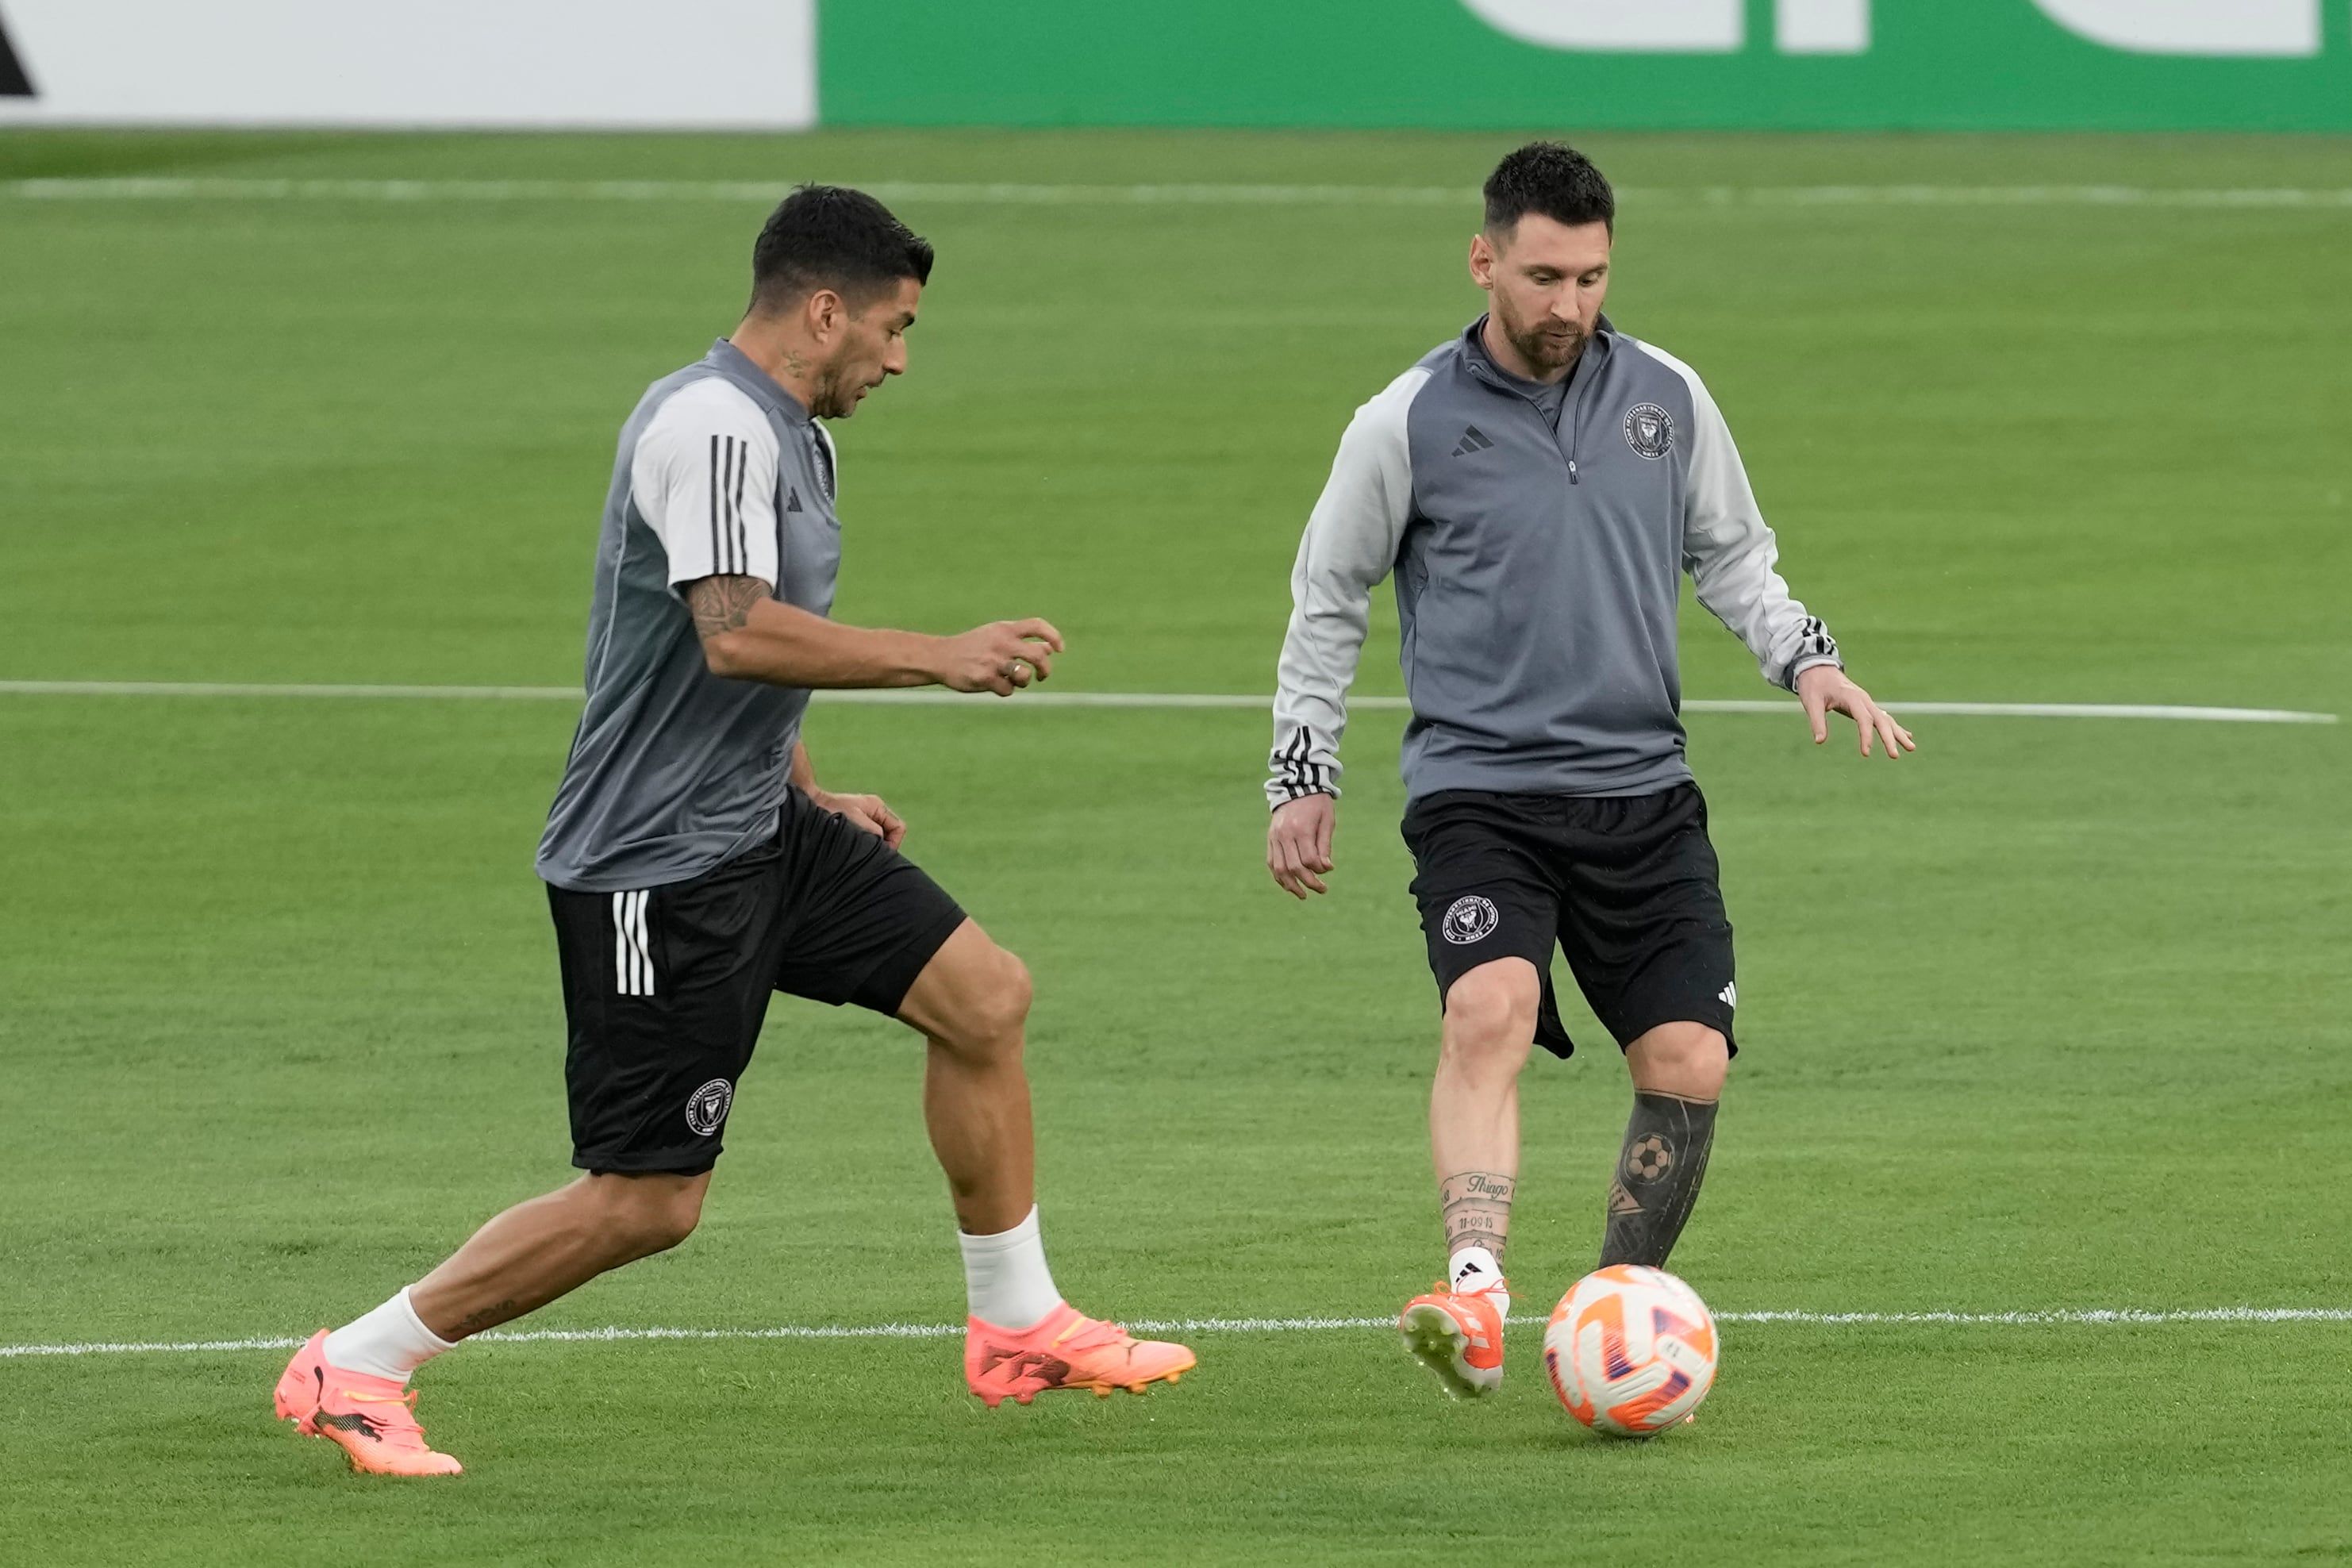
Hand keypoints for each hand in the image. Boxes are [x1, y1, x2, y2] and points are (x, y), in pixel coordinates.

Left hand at [812, 789, 905, 848]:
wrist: (809, 804)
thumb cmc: (832, 812)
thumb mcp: (858, 823)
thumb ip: (875, 834)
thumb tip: (884, 848)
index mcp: (877, 807)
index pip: (898, 828)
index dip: (893, 843)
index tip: (880, 853)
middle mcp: (873, 811)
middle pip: (889, 834)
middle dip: (882, 846)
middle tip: (869, 855)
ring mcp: (863, 816)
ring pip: (877, 837)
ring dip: (871, 845)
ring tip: (857, 850)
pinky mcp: (853, 824)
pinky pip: (866, 837)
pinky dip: (862, 844)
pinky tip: (851, 848)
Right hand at [932, 619, 1064, 696]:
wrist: (940, 657)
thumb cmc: (973, 646)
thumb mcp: (997, 636)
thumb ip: (1023, 640)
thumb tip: (1051, 647)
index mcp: (1005, 629)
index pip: (1037, 626)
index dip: (1053, 636)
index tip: (1060, 649)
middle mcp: (1001, 642)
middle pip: (1038, 655)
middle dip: (1045, 669)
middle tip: (1041, 676)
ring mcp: (993, 661)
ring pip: (1024, 675)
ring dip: (1024, 681)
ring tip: (1013, 680)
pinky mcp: (984, 678)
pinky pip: (1008, 690)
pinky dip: (1005, 690)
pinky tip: (994, 685)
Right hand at [1267, 793, 1335, 898]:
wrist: (1297, 786)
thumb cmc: (1317, 804)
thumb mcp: (1327, 821)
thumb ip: (1325, 845)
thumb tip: (1326, 869)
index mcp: (1301, 829)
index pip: (1309, 860)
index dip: (1319, 870)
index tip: (1328, 871)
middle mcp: (1285, 835)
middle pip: (1294, 867)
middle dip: (1308, 882)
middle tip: (1322, 890)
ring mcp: (1275, 837)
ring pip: (1278, 868)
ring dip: (1290, 885)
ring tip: (1302, 895)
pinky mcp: (1270, 838)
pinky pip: (1271, 862)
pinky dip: (1279, 876)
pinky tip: (1288, 884)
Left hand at [1796, 664, 1915, 759]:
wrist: (1817, 668)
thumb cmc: (1814, 685)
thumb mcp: (1811, 702)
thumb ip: (1817, 720)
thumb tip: (1819, 741)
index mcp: (1852, 697)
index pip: (1863, 719)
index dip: (1866, 736)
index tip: (1866, 753)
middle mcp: (1864, 699)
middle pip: (1881, 720)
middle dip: (1889, 738)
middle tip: (1895, 756)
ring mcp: (1867, 702)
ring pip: (1886, 719)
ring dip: (1898, 733)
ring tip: (1911, 748)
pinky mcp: (1865, 705)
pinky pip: (1883, 717)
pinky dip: (1894, 727)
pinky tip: (1906, 736)